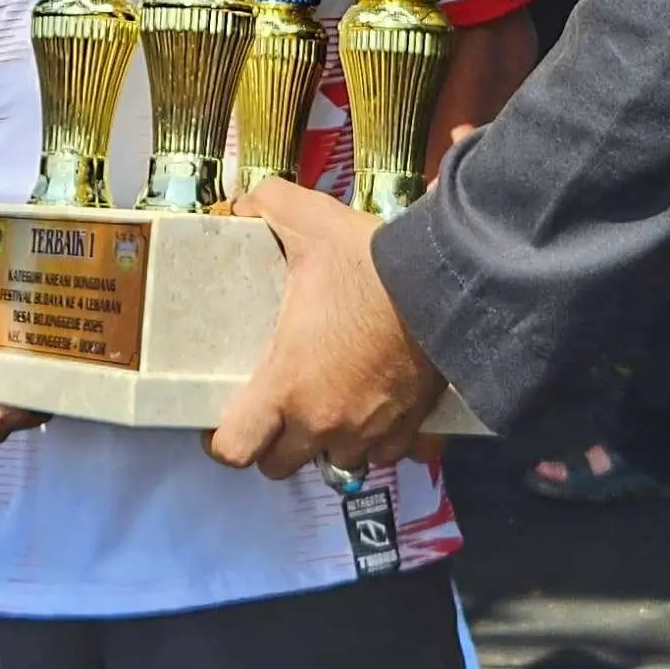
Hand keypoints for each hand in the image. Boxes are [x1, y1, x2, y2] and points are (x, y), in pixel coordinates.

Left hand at [207, 176, 449, 480]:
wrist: (447, 284)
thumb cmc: (369, 261)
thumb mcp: (308, 222)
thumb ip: (264, 206)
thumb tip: (239, 201)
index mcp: (287, 384)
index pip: (235, 448)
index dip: (222, 442)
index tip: (223, 425)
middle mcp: (323, 421)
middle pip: (280, 467)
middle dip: (273, 445)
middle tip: (274, 413)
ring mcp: (369, 431)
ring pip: (333, 464)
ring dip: (325, 445)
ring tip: (325, 411)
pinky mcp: (410, 428)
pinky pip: (383, 455)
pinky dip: (374, 441)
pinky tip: (371, 412)